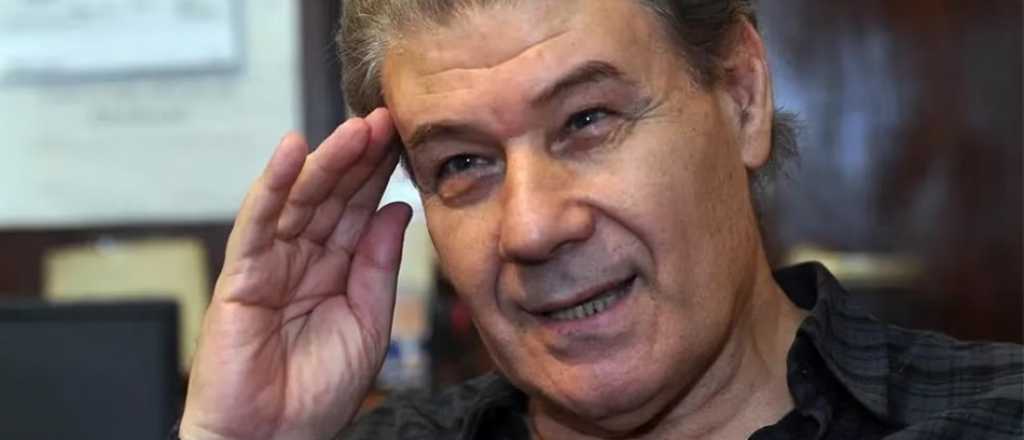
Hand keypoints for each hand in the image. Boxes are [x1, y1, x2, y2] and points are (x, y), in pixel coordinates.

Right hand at [180, 108, 410, 439]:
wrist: (275, 439)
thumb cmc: (319, 389)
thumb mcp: (368, 320)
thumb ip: (379, 264)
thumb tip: (397, 210)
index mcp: (336, 267)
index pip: (359, 208)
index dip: (380, 173)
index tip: (406, 139)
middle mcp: (303, 257)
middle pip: (333, 195)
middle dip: (359, 157)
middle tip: (387, 119)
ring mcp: (271, 262)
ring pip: (300, 200)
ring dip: (327, 161)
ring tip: (357, 128)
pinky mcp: (240, 276)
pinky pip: (258, 223)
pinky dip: (272, 186)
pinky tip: (291, 151)